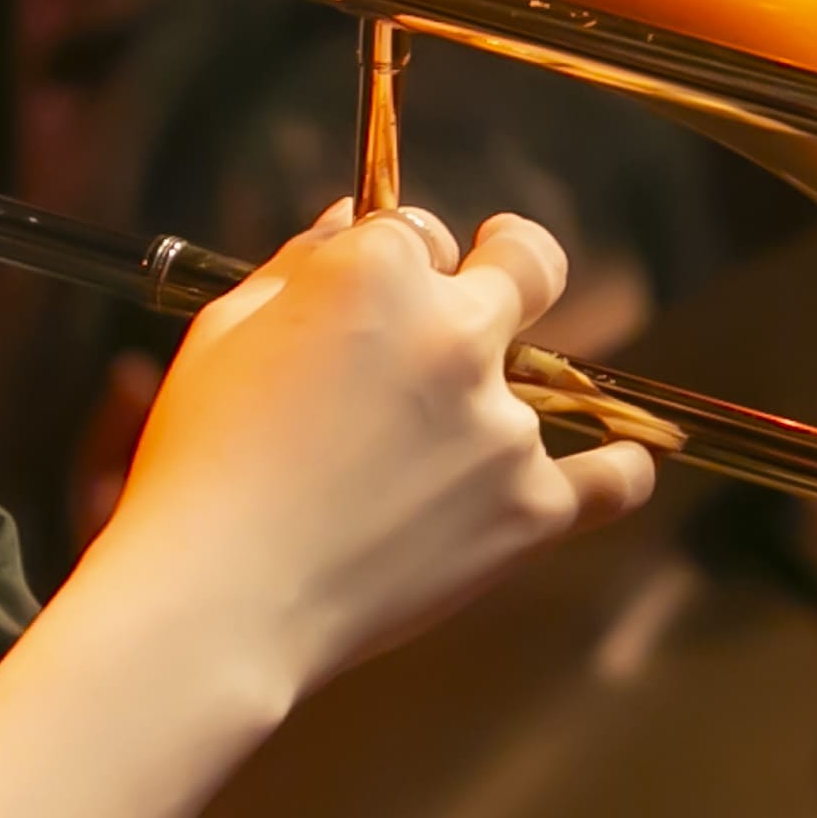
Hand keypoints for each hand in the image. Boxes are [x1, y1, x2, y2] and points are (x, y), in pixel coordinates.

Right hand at [70, 203, 655, 703]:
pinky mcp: (532, 508)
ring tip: (427, 467)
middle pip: (527, 262)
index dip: (403, 261)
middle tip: (495, 288)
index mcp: (377, 271)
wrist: (218, 600)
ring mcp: (504, 423)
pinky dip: (616, 468)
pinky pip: (614, 477)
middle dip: (510, 263)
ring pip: (547, 381)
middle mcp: (456, 332)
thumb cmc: (200, 466)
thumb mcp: (224, 334)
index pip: (422, 230)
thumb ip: (296, 262)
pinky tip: (614, 462)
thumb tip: (348, 216)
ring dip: (497, 405)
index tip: (385, 294)